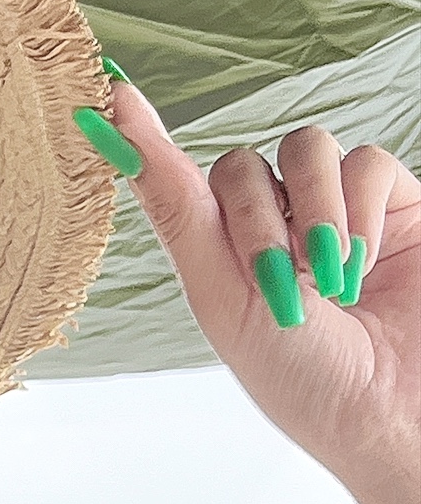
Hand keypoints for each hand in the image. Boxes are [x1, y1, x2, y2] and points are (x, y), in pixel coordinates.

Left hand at [102, 79, 420, 503]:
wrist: (392, 412)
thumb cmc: (304, 379)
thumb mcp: (224, 299)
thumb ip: (177, 213)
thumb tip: (114, 134)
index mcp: (220, 258)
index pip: (175, 184)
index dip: (145, 138)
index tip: (111, 92)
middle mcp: (271, 226)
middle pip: (240, 164)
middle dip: (255, 220)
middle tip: (282, 282)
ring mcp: (331, 210)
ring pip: (305, 147)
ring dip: (310, 210)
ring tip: (329, 277)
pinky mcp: (393, 203)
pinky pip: (365, 161)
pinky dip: (361, 210)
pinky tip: (365, 262)